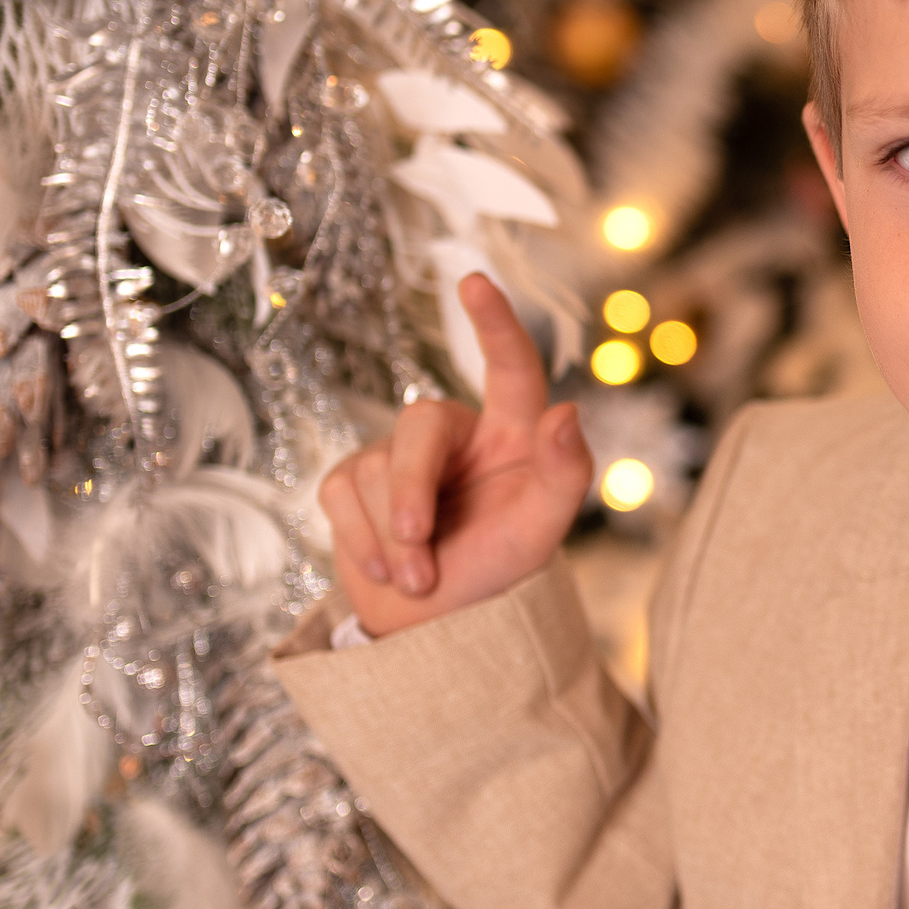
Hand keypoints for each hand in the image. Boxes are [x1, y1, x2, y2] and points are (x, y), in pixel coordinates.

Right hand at [318, 274, 592, 637]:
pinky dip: (364, 543)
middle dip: (412, 496)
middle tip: (421, 565)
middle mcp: (456, 432)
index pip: (510, 368)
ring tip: (420, 579)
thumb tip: (568, 410)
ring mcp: (399, 452)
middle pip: (420, 429)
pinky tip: (387, 570)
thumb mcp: (542, 530)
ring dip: (394, 540)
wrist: (437, 627)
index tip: (472, 281)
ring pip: (377, 470)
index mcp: (512, 432)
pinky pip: (341, 494)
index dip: (494, 323)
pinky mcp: (352, 479)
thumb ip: (566, 473)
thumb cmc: (498, 571)